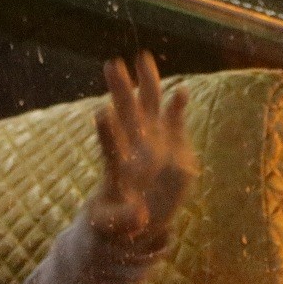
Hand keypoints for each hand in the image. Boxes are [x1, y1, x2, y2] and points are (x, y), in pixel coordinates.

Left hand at [87, 51, 196, 242]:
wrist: (133, 219)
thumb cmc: (114, 223)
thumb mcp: (115, 226)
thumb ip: (125, 220)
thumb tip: (139, 217)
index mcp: (117, 169)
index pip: (111, 147)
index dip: (108, 133)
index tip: (101, 113)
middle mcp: (133, 150)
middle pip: (126, 115)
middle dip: (121, 91)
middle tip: (111, 65)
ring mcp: (153, 144)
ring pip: (149, 109)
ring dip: (147, 85)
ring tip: (143, 58)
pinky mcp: (173, 146)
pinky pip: (174, 122)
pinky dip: (177, 107)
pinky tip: (181, 91)